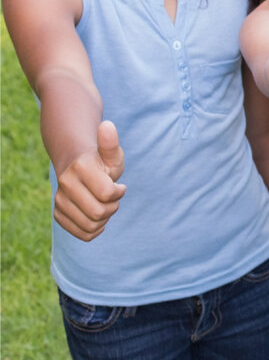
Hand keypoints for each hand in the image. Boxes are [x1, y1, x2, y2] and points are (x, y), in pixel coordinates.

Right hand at [53, 120, 124, 240]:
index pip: (108, 194)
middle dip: (112, 207)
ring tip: (103, 205)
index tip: (118, 186)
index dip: (119, 192)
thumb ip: (111, 143)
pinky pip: (83, 234)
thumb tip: (107, 126)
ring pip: (91, 226)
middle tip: (112, 197)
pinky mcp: (58, 214)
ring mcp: (59, 200)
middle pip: (99, 213)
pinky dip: (95, 229)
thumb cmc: (100, 161)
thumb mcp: (111, 154)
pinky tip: (96, 217)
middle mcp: (65, 184)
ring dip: (105, 219)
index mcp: (80, 168)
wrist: (77, 167)